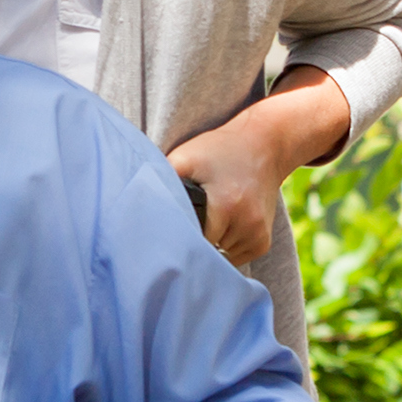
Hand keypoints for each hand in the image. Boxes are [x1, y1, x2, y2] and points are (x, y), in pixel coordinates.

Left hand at [164, 69, 348, 265]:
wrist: (265, 144)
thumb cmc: (218, 149)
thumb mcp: (185, 157)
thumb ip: (162, 181)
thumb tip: (136, 207)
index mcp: (226, 206)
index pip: (191, 241)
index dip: (175, 238)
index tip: (163, 236)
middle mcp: (247, 224)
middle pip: (205, 251)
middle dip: (190, 244)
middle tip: (179, 230)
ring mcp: (257, 235)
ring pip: (219, 257)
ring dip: (208, 247)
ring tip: (203, 224)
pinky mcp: (263, 242)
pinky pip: (235, 257)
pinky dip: (224, 247)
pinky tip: (219, 227)